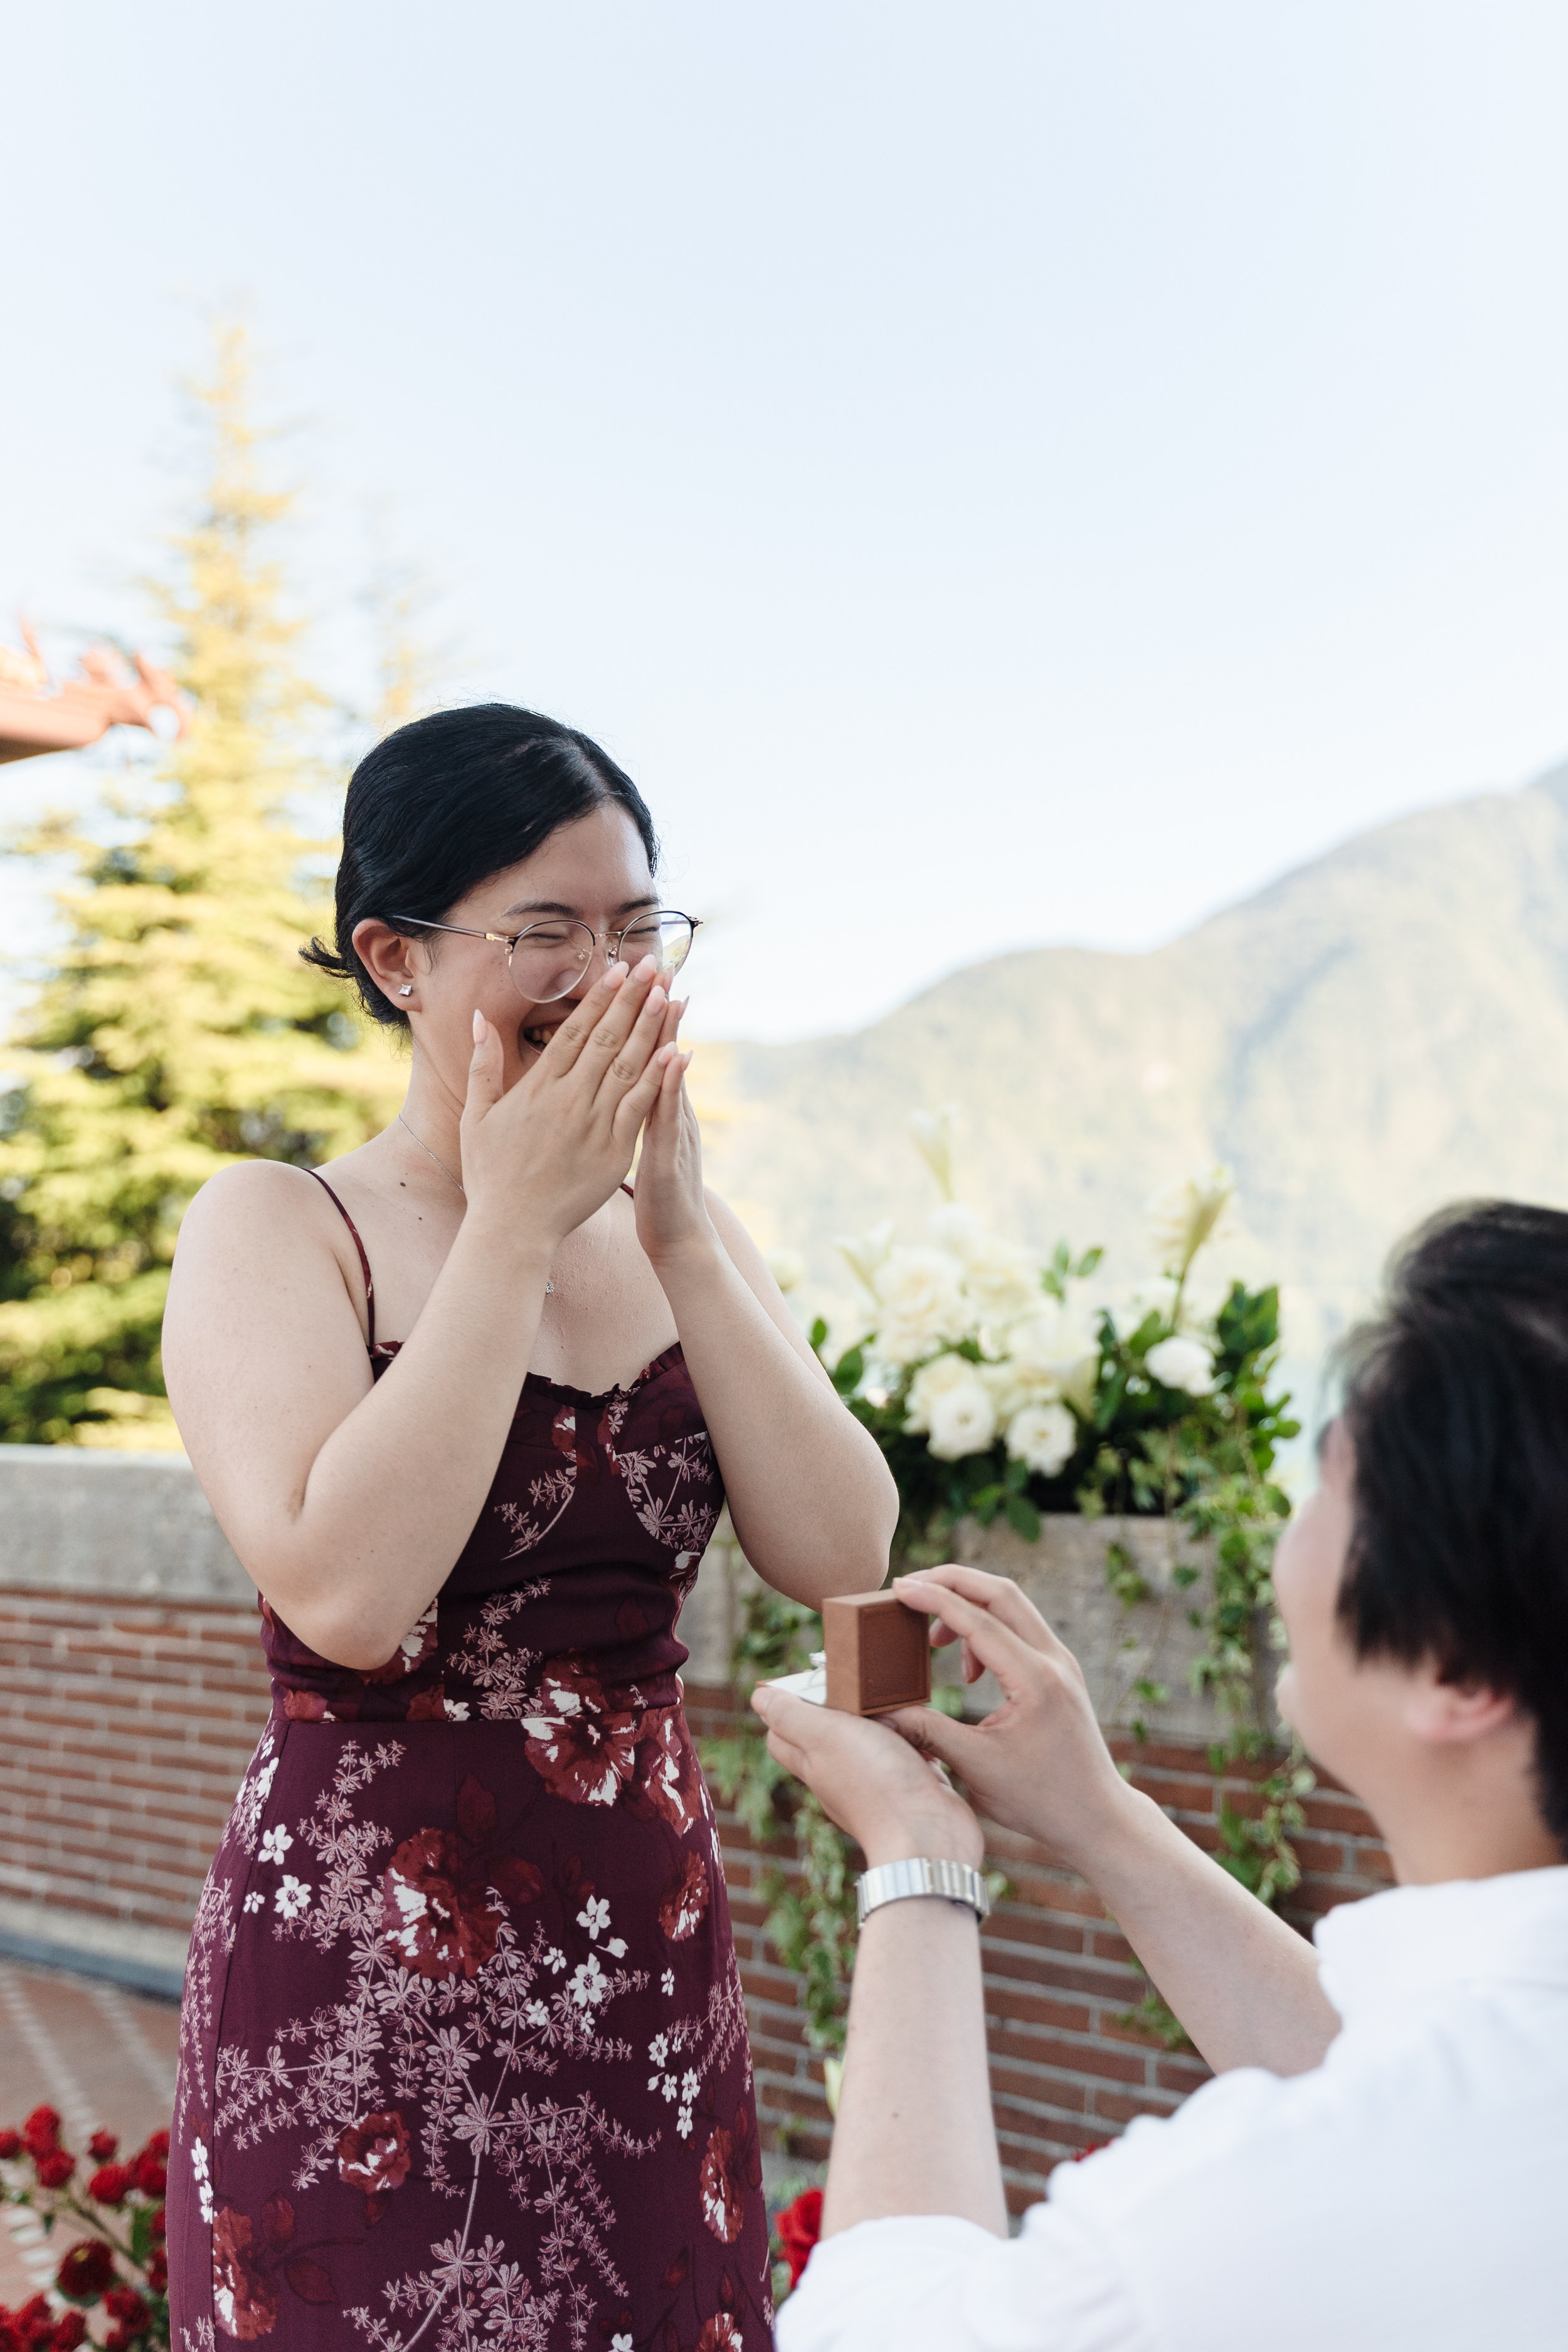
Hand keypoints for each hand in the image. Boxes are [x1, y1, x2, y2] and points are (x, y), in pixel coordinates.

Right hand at [459, 957, 675, 1250]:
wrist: (512, 1228)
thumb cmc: (490, 1175)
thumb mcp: (476, 1116)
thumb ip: (482, 1065)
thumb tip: (480, 1018)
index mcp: (538, 1087)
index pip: (574, 1030)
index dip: (599, 998)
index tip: (618, 969)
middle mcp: (568, 1099)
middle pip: (606, 1037)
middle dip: (632, 998)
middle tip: (653, 965)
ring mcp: (593, 1124)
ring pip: (627, 1065)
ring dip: (651, 1027)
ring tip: (669, 994)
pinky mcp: (613, 1151)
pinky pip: (640, 1107)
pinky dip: (658, 1078)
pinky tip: (677, 1052)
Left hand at [631, 1003, 715, 1271]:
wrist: (679, 1238)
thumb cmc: (659, 1193)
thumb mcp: (648, 1143)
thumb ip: (645, 1108)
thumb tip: (639, 1077)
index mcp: (656, 1108)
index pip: (649, 1054)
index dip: (645, 1017)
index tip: (640, 977)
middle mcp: (671, 1113)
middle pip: (663, 1054)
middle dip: (660, 1011)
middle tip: (660, 968)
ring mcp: (675, 1132)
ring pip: (671, 1076)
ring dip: (672, 1036)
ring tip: (670, 997)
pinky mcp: (672, 1156)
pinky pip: (670, 1116)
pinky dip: (674, 1086)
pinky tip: (675, 1059)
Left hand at [749, 1683, 984, 1869]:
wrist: (930, 1838)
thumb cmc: (877, 1784)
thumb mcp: (826, 1736)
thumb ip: (793, 1716)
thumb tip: (759, 1699)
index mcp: (813, 1764)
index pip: (782, 1733)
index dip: (787, 1703)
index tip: (808, 1676)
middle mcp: (839, 1778)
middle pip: (825, 1735)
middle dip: (835, 1706)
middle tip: (855, 1681)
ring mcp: (875, 1785)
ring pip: (868, 1744)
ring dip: (879, 1720)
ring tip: (892, 1698)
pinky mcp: (910, 1788)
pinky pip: (903, 1757)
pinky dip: (909, 1739)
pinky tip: (920, 1729)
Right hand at [882, 1566, 1135, 1870]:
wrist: (1095, 1818)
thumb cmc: (1039, 1800)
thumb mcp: (976, 1768)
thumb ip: (928, 1732)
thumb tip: (881, 1714)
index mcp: (1034, 1679)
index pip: (978, 1619)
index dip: (933, 1598)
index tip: (898, 1587)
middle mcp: (1053, 1660)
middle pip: (1001, 1591)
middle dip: (952, 1581)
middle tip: (909, 1588)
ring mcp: (1061, 1662)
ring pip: (1012, 1605)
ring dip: (969, 1606)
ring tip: (933, 1640)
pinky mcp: (1059, 1671)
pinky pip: (1020, 1629)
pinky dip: (987, 1629)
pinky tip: (968, 1670)